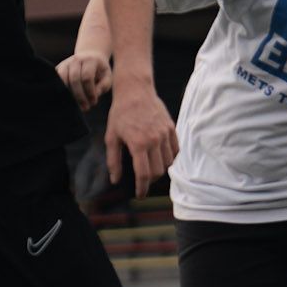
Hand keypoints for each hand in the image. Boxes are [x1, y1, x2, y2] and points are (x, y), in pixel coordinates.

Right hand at [56, 53, 112, 110]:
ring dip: (69, 94)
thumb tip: (95, 94)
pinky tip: (69, 100)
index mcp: (90, 60)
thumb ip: (103, 86)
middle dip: (80, 96)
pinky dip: (62, 91)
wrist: (90, 57)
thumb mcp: (107, 77)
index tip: (94, 102)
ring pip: (63, 79)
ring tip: (77, 106)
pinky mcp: (59, 68)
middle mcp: (76, 60)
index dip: (90, 91)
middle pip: (74, 79)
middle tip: (86, 108)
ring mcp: (66, 63)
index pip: (87, 77)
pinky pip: (57, 80)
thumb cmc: (100, 71)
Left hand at [106, 77, 178, 198]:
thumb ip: (113, 161)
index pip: (143, 174)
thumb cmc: (120, 114)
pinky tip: (161, 159)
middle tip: (143, 181)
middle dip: (150, 180)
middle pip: (157, 171)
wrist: (135, 91)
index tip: (140, 195)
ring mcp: (165, 133)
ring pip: (168, 162)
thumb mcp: (111, 137)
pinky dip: (170, 158)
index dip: (142, 188)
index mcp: (138, 143)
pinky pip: (175, 150)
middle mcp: (154, 140)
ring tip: (151, 169)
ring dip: (160, 170)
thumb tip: (115, 180)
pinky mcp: (171, 128)